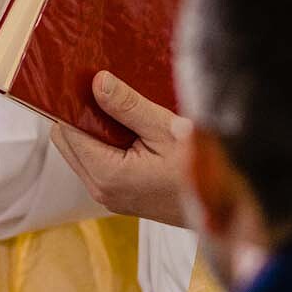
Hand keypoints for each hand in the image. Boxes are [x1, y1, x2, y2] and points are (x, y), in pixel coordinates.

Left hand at [49, 71, 194, 226]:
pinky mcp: (118, 195)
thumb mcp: (166, 130)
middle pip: (67, 142)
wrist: (224, 209)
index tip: (85, 82)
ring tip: (123, 111)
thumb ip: (127, 106)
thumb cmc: (201, 173)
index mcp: (107, 174)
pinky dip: (105, 144)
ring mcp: (108, 195)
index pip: (66, 131)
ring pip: (81, 152)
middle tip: (107, 92)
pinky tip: (130, 131)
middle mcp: (100, 189)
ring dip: (94, 130)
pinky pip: (97, 163)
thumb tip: (98, 82)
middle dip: (80, 116)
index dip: (72, 105)